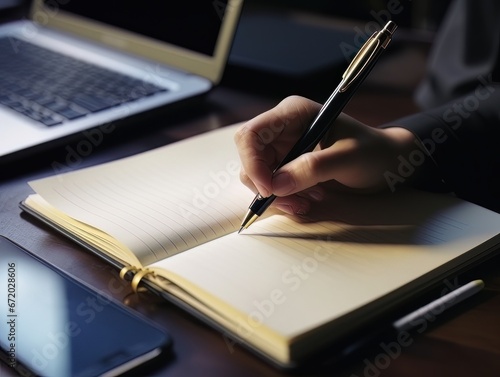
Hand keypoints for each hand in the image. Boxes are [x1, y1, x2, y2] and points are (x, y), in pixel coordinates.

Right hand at [234, 95, 416, 214]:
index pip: (251, 134)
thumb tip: (276, 185)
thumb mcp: (348, 158)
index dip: (252, 162)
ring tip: (306, 204)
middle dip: (266, 184)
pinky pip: (271, 186)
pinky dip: (285, 198)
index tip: (269, 189)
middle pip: (250, 158)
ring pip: (258, 176)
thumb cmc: (373, 152)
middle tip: (293, 203)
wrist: (386, 163)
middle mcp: (282, 129)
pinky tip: (307, 200)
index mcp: (293, 113)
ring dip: (277, 196)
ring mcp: (283, 148)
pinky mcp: (287, 165)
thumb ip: (313, 168)